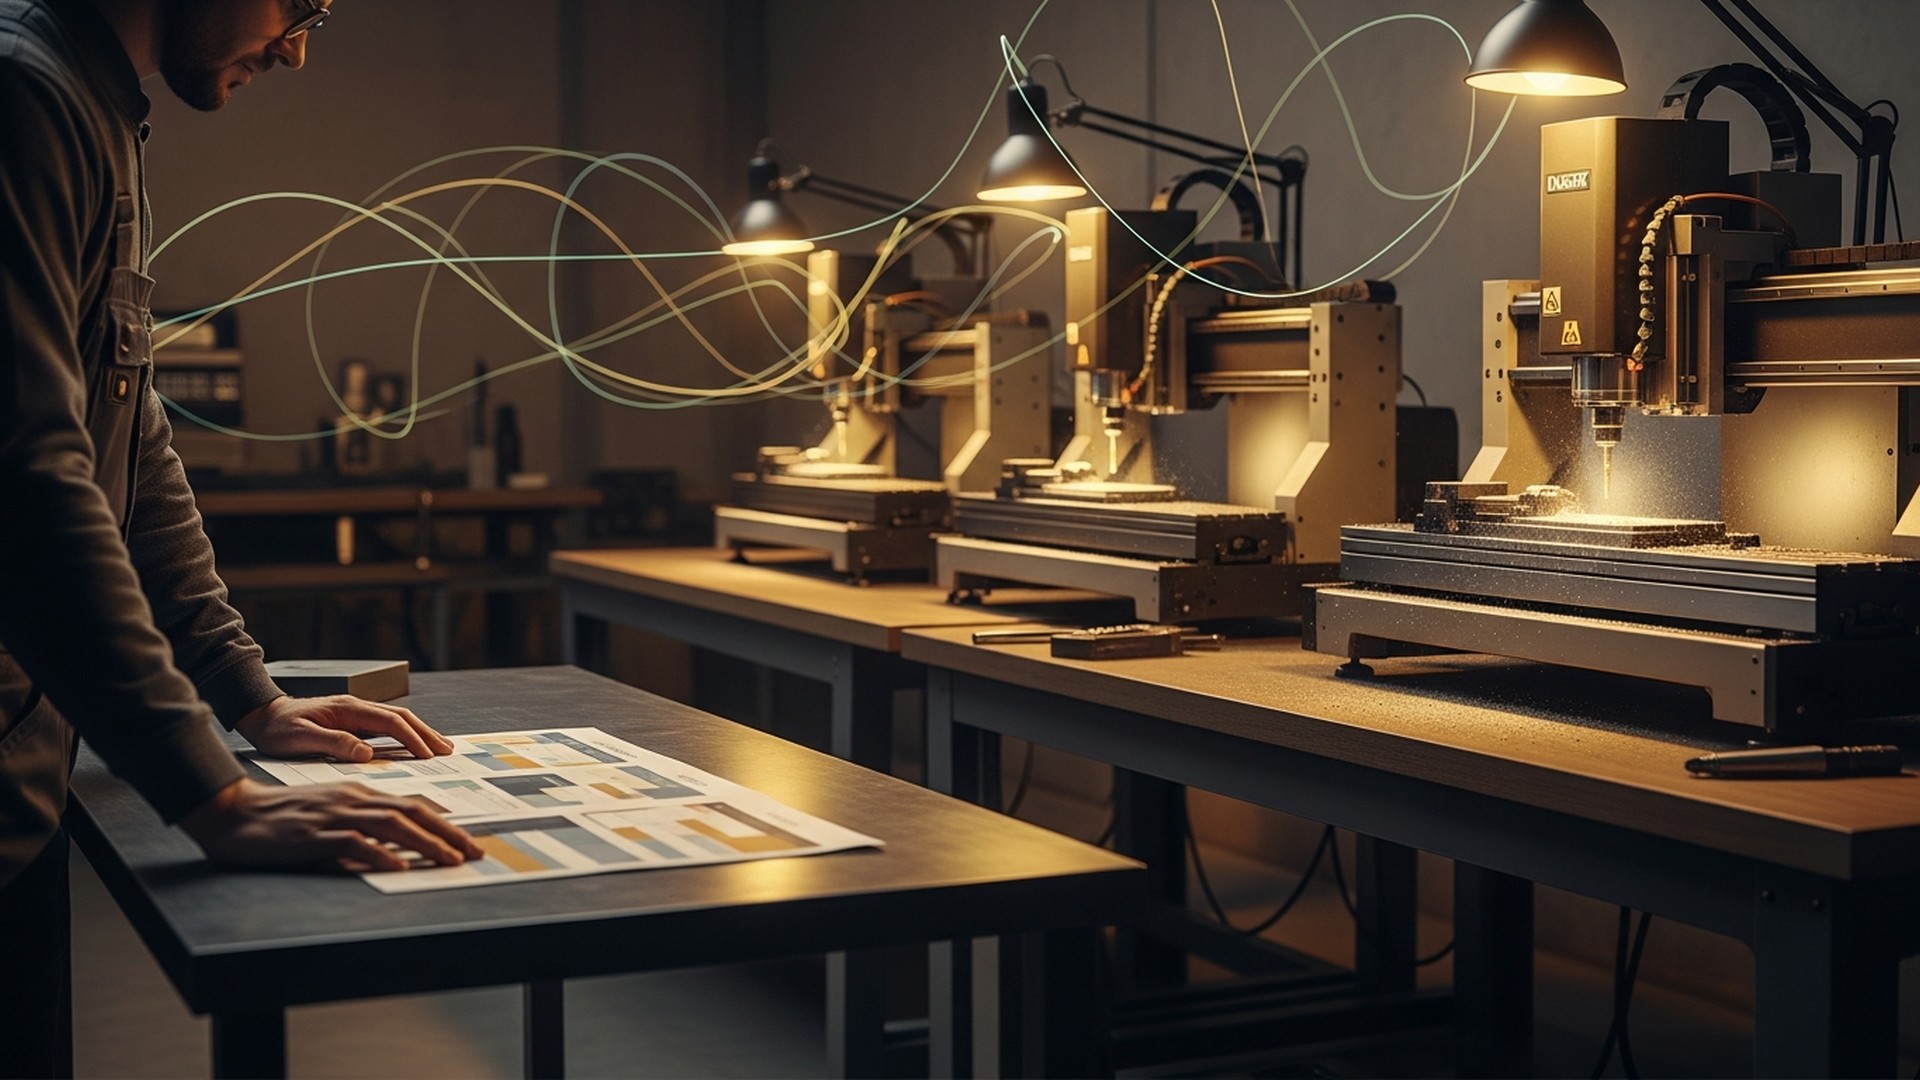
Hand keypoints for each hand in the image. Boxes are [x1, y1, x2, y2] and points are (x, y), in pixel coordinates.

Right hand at [179, 778, 484, 871]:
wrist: (236, 814)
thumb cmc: (284, 818)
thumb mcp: (331, 813)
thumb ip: (362, 824)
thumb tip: (398, 847)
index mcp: (359, 792)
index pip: (411, 804)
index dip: (443, 822)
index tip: (467, 841)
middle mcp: (353, 799)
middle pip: (411, 812)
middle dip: (449, 833)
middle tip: (474, 853)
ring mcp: (335, 816)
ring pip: (392, 825)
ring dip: (427, 843)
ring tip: (451, 860)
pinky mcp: (315, 835)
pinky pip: (355, 844)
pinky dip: (381, 854)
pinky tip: (400, 866)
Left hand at [236, 694, 455, 761]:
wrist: (262, 716)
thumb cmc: (277, 729)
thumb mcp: (300, 739)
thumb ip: (333, 743)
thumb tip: (368, 753)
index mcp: (348, 709)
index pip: (390, 722)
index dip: (412, 738)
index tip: (428, 755)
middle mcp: (357, 707)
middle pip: (402, 717)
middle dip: (427, 733)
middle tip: (448, 750)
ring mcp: (356, 713)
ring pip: (397, 720)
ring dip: (420, 733)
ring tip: (440, 748)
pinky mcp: (353, 722)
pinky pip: (386, 727)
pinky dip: (405, 735)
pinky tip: (413, 746)